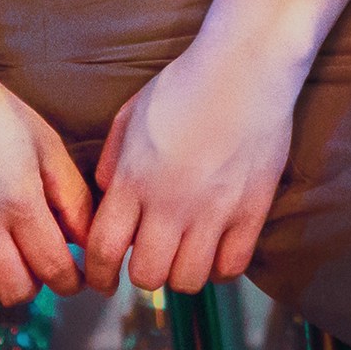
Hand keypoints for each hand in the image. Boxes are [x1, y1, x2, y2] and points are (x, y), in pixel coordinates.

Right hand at [0, 77, 90, 307]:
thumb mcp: (45, 146)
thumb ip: (72, 198)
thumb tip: (87, 242)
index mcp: (19, 201)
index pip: (54, 268)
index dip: (71, 281)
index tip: (72, 277)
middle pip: (16, 291)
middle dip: (36, 284)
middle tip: (36, 266)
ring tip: (2, 264)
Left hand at [88, 34, 305, 298]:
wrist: (245, 68)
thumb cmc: (184, 85)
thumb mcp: (130, 116)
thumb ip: (112, 162)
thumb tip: (105, 197)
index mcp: (133, 180)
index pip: (104, 251)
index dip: (99, 275)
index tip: (103, 281)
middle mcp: (169, 204)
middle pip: (148, 276)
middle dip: (143, 275)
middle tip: (150, 260)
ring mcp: (213, 211)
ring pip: (189, 280)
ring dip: (182, 274)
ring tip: (185, 255)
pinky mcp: (251, 212)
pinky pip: (232, 267)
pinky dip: (220, 268)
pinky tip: (217, 250)